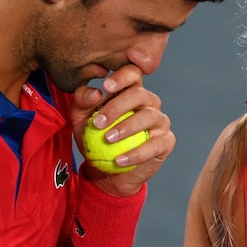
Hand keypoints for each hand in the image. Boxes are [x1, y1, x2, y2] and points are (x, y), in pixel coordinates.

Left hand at [69, 64, 174, 195]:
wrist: (107, 172)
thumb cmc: (94, 140)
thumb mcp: (81, 121)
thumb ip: (82, 103)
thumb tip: (94, 93)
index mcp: (131, 91)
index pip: (133, 74)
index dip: (122, 77)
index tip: (106, 87)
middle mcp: (149, 103)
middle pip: (140, 94)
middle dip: (118, 106)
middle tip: (98, 123)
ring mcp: (160, 121)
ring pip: (149, 116)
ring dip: (127, 127)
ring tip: (108, 140)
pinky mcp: (166, 142)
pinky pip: (155, 145)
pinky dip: (137, 153)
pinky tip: (120, 160)